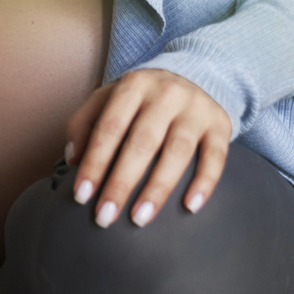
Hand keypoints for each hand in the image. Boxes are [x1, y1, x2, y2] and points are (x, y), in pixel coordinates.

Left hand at [63, 69, 231, 227]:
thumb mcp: (109, 99)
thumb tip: (73, 159)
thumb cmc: (141, 99)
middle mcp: (167, 93)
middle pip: (142, 142)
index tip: (81, 195)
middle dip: (121, 183)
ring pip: (177, 151)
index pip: (110, 127)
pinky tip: (190, 207)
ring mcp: (196, 108)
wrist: (195, 75)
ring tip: (140, 218)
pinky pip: (216, 156)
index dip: (95, 162)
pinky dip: (205, 182)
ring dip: (158, 188)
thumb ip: (84, 123)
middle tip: (104, 216)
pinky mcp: (220, 124)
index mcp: (134, 85)